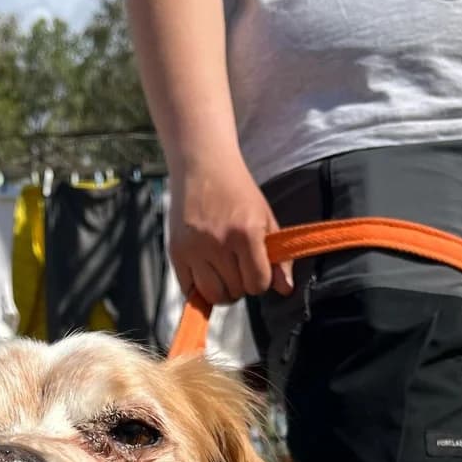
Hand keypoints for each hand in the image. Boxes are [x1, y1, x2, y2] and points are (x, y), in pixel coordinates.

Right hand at [170, 156, 294, 305]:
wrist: (203, 165)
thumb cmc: (237, 191)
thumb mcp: (265, 218)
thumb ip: (278, 257)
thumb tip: (286, 289)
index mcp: (246, 234)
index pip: (257, 283)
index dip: (260, 281)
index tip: (256, 269)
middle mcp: (219, 244)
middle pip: (236, 292)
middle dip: (241, 284)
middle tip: (238, 266)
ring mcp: (195, 249)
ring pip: (213, 295)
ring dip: (222, 291)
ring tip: (223, 273)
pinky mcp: (176, 252)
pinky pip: (189, 289)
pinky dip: (199, 289)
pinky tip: (206, 275)